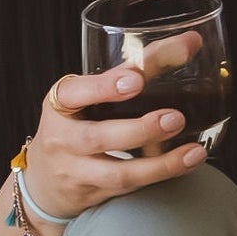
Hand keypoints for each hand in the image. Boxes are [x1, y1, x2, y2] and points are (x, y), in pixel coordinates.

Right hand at [17, 36, 211, 234]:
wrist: (43, 182)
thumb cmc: (77, 124)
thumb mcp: (89, 96)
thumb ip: (132, 72)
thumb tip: (192, 41)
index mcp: (60, 104)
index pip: (76, 92)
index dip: (104, 86)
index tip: (136, 79)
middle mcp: (62, 139)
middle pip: (96, 137)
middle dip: (138, 130)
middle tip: (174, 118)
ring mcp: (76, 171)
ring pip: (117, 173)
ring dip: (159, 164)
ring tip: (193, 151)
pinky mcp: (94, 194)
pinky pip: (130, 188)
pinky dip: (163, 175)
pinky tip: (190, 162)